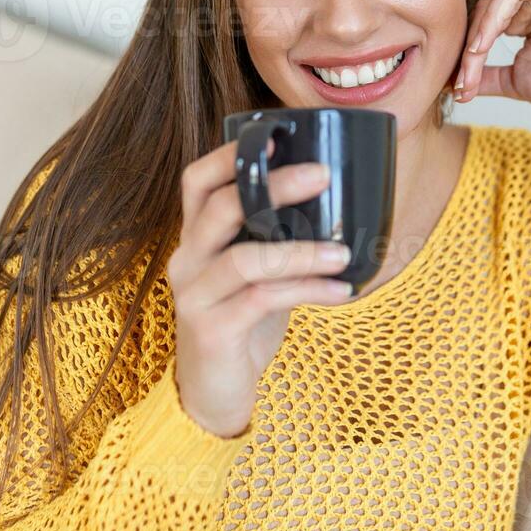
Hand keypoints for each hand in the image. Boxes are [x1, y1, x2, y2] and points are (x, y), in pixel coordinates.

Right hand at [167, 138, 352, 438]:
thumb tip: (333, 201)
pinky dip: (308, 291)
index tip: (274, 136)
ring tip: (344, 251)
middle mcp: (186, 260)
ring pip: (247, 257)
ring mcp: (194, 295)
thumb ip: (275, 239)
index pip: (197, 181)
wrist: (213, 394)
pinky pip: (263, 299)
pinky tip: (341, 291)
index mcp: (195, 238)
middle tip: (323, 175)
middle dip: (274, 186)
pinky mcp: (212, 330)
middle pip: (222, 207)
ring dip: (301, 251)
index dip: (230, 154)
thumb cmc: (241, 323)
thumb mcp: (256, 273)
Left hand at [452, 0, 530, 124]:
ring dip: (479, 34)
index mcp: (528, 15)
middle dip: (470, 48)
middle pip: (485, 12)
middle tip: (463, 80)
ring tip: (473, 63)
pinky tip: (486, 43)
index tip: (460, 87)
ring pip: (495, 1)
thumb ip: (490, 77)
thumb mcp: (521, 80)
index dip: (469, 55)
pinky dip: (494, 16)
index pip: (485, 26)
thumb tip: (456, 85)